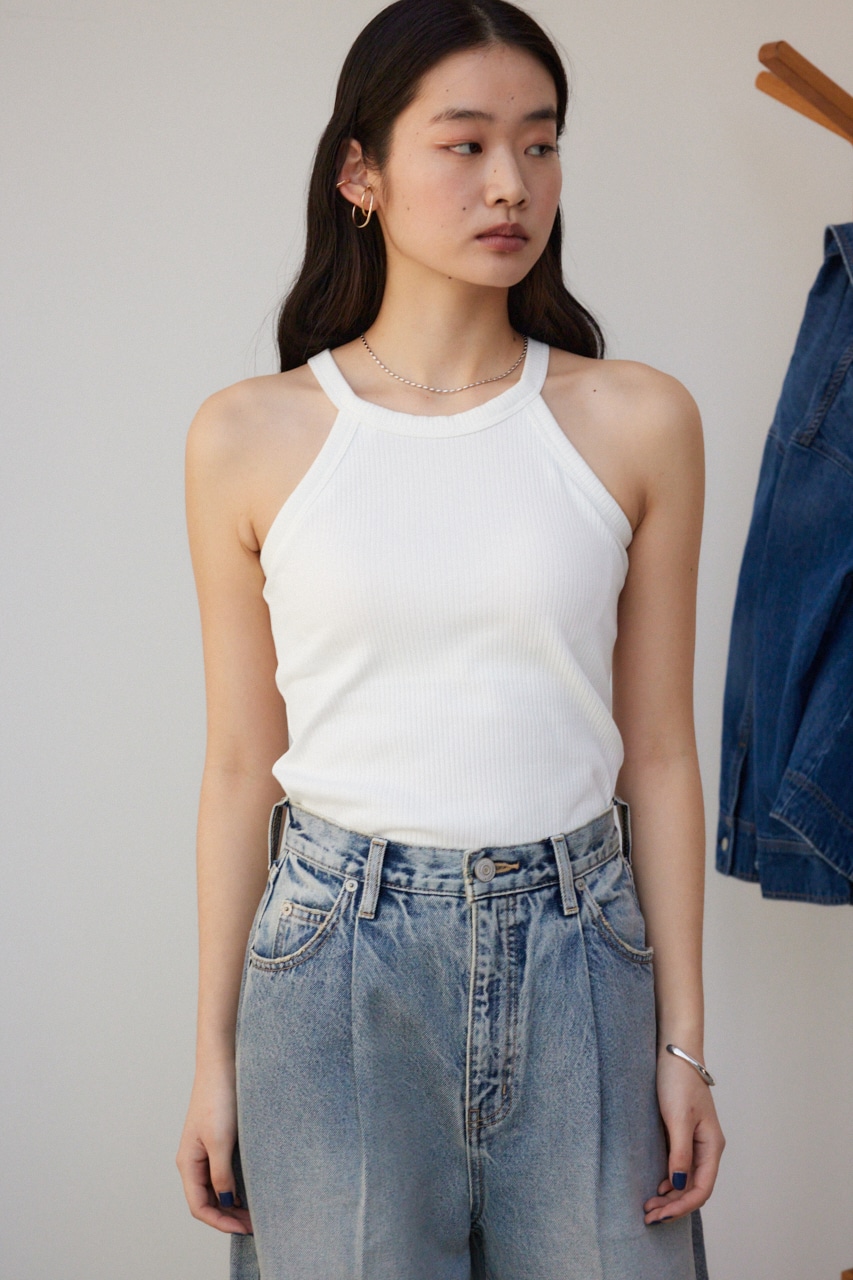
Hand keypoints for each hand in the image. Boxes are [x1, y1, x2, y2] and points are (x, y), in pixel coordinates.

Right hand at [176, 1064, 252, 1234]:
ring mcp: (205, 1151)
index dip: (221, 1222)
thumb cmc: (219, 1097)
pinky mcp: (218, 1140)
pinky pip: (223, 1173)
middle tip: (256, 1224)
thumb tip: (227, 1202)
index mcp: (188, 1162)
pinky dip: (236, 1186)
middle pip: (207, 1201)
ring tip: (256, 1211)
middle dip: (228, 1217)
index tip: (246, 1227)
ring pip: (216, 1188)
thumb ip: (221, 1174)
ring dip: (232, 1203)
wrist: (223, 1063)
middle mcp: (193, 1160)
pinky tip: (252, 1188)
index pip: (199, 1206)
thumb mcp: (221, 1140)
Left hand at [643, 1045, 724, 1224]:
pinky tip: (656, 1186)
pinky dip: (668, 1180)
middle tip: (648, 1216)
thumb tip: (676, 1184)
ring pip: (686, 1179)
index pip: (701, 1189)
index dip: (681, 1206)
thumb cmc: (678, 1082)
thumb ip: (679, 1153)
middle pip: (694, 1188)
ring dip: (669, 1196)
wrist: (675, 1053)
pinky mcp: (684, 1134)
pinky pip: (680, 1166)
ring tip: (649, 1206)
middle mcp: (707, 1148)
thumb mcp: (678, 1118)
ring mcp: (696, 1142)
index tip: (659, 1214)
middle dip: (673, 1205)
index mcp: (712, 1146)